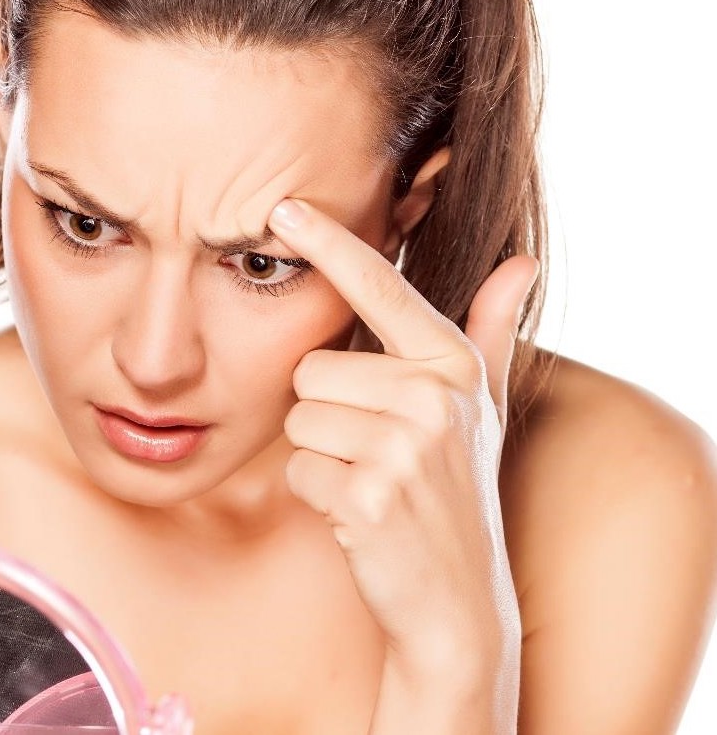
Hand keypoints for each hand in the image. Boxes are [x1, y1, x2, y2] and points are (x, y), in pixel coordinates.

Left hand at [268, 197, 538, 689]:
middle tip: (371, 449)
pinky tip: (358, 513)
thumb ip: (492, 330)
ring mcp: (405, 448)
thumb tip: (522, 263)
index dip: (330, 242)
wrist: (455, 600)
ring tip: (368, 479)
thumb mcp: (481, 406)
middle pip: (310, 368)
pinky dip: (316, 494)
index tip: (283, 206)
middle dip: (326, 411)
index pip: (379, 287)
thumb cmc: (457, 489)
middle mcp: (433, 396)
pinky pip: (297, 469)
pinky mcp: (371, 496)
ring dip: (320, 454)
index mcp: (451, 363)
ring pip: (298, 417)